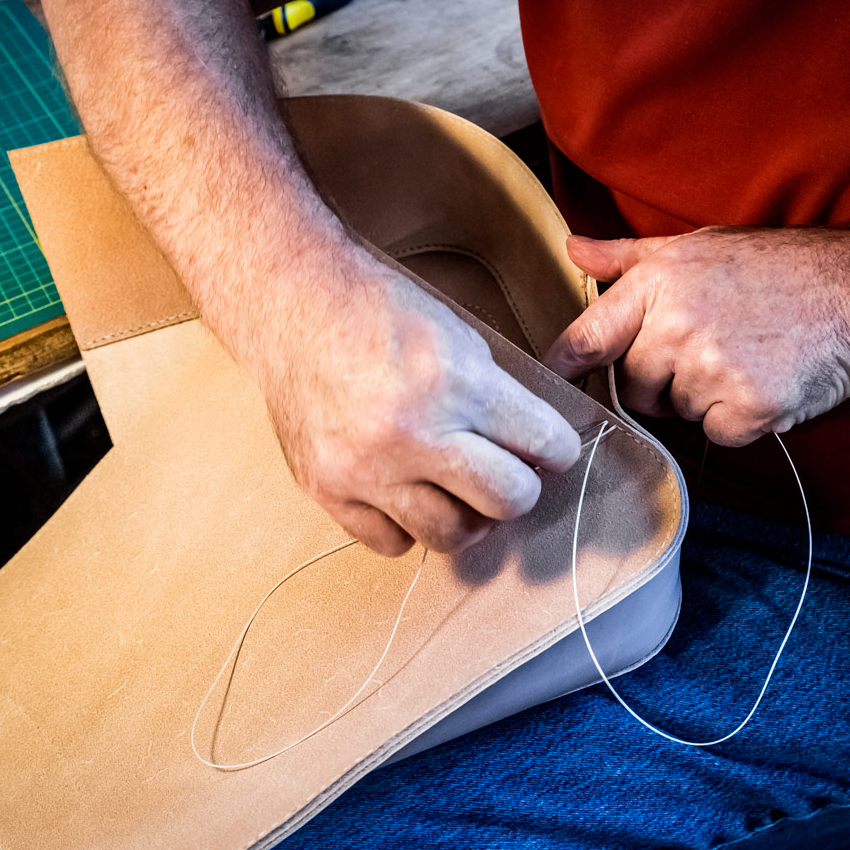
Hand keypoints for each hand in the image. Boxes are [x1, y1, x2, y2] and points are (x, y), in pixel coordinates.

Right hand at [251, 249, 581, 555]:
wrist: (292, 306)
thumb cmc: (378, 313)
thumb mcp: (458, 338)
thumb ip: (497, 398)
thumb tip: (534, 449)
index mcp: (455, 384)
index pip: (543, 444)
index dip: (557, 450)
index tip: (551, 452)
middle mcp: (412, 435)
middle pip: (507, 500)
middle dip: (518, 488)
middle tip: (507, 473)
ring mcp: (366, 470)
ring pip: (451, 535)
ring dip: (466, 516)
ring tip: (458, 490)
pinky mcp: (328, 490)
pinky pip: (392, 543)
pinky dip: (408, 525)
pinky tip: (408, 496)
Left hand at [544, 227, 849, 445]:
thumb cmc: (779, 270)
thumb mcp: (699, 248)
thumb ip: (628, 257)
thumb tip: (571, 248)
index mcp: (657, 282)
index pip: (585, 338)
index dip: (562, 369)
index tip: (550, 388)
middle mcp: (676, 324)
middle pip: (631, 385)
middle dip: (661, 380)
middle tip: (712, 348)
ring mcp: (710, 368)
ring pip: (676, 412)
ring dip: (705, 398)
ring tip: (747, 357)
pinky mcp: (746, 407)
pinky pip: (717, 435)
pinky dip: (740, 420)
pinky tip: (766, 382)